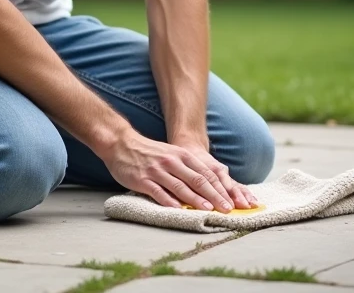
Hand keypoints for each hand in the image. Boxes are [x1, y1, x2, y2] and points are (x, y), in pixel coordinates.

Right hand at [101, 131, 252, 211]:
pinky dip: (169, 201)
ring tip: (208, 210)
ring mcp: (158, 171)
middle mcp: (172, 162)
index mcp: (182, 156)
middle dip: (214, 196)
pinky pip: (159, 192)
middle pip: (198, 181)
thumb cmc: (149, 152)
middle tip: (226, 210)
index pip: (206, 174)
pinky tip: (178, 209)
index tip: (232, 202)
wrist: (121, 143)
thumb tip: (207, 187)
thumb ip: (187, 168)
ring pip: (180, 187)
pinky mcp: (144, 179)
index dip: (220, 189)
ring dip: (196, 200)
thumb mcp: (172, 155)